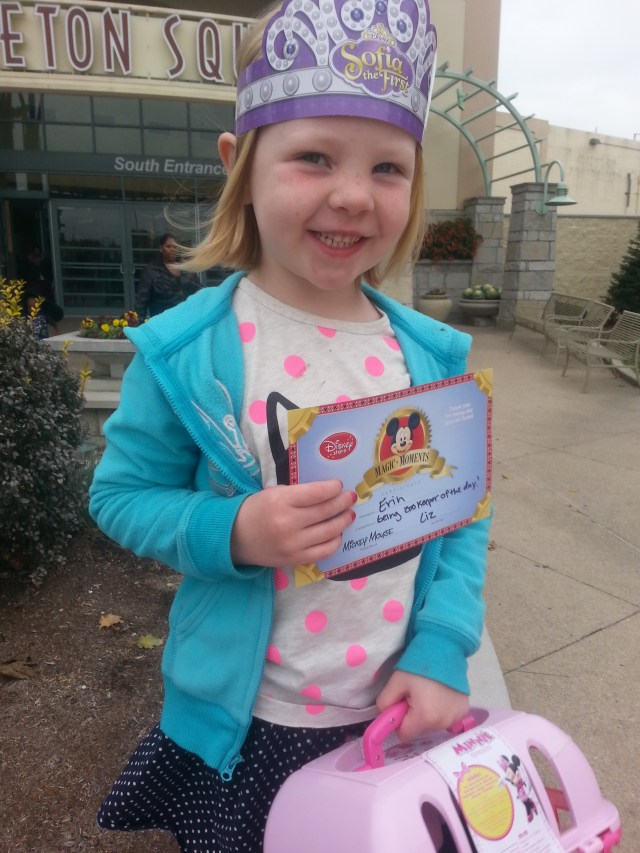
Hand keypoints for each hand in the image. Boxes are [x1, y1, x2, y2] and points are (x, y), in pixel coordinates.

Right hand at [231, 480, 355, 567]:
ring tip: (349, 514)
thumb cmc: (256, 510)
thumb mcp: (273, 493)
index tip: (339, 485)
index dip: (333, 488)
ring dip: (344, 521)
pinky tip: (337, 533)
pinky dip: (335, 541)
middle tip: (351, 497)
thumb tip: (328, 492)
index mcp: (281, 501)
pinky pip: (324, 551)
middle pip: (326, 511)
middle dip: (343, 502)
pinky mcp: (295, 559)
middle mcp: (288, 523)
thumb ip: (299, 493)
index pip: (317, 493)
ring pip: (329, 531)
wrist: (235, 538)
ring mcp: (293, 544)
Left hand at [376, 670, 469, 740]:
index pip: (404, 735)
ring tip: (428, 693)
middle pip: (419, 731)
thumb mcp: (396, 682)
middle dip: (413, 718)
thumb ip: (385, 703)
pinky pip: (445, 719)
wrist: (445, 650)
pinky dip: (440, 711)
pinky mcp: (463, 712)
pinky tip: (440, 695)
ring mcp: (455, 718)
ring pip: (433, 726)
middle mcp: (443, 723)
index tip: (401, 706)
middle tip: (414, 695)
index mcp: (424, 718)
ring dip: (427, 715)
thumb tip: (385, 716)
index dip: (398, 722)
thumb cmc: (418, 666)